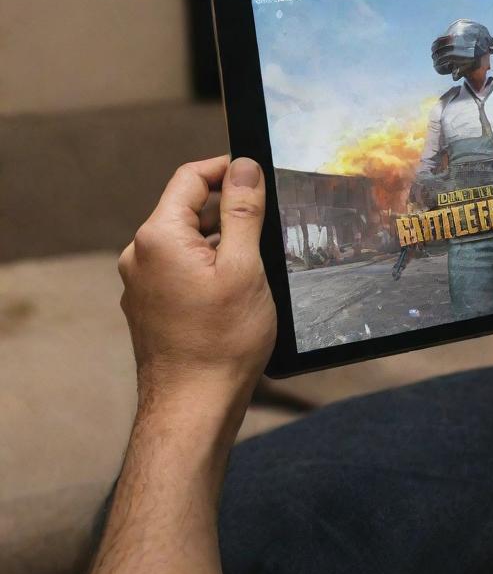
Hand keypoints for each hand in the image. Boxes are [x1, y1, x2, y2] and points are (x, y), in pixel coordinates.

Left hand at [118, 155, 276, 403]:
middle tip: (270, 223)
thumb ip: (243, 211)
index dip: (227, 168)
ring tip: (258, 264)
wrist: (193, 407)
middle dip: (228, 208)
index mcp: (159, 237)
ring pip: (187, 240)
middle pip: (188, 208)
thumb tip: (244, 166)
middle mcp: (141, 255)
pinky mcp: (150, 305)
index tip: (259, 173)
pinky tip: (236, 290)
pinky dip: (208, 265)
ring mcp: (141, 282)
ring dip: (221, 240)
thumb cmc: (222, 342)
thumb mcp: (245, 267)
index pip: (191, 177)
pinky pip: (180, 267)